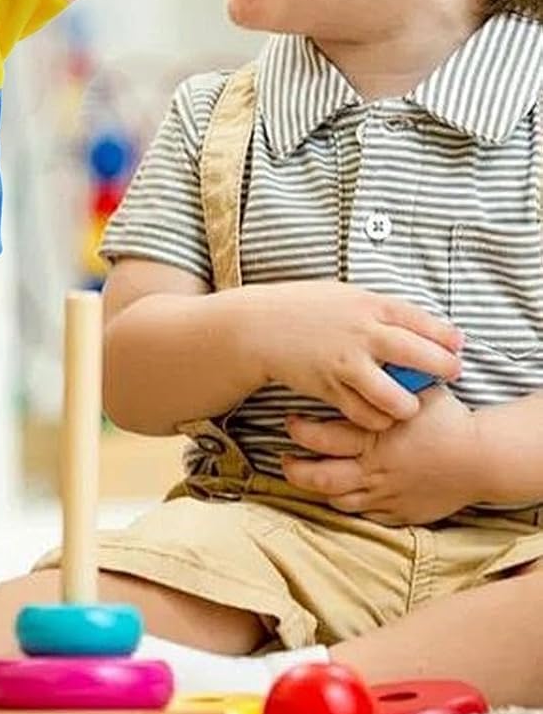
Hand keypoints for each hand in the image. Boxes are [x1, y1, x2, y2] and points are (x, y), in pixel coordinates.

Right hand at [246, 281, 462, 431]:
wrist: (255, 327)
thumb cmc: (299, 307)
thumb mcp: (342, 295)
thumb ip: (376, 310)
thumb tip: (413, 325)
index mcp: (368, 305)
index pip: (423, 322)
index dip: (447, 337)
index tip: (457, 346)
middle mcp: (363, 334)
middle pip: (422, 357)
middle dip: (444, 369)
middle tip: (449, 375)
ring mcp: (347, 364)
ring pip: (398, 398)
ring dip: (409, 404)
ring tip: (408, 403)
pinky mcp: (330, 388)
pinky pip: (366, 414)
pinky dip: (376, 418)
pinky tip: (376, 413)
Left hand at [281, 387, 481, 524]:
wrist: (484, 459)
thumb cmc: (449, 420)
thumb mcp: (416, 392)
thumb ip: (387, 380)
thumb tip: (366, 356)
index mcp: (373, 437)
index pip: (320, 437)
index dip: (299, 431)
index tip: (291, 422)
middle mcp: (374, 468)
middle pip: (319, 475)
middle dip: (294, 468)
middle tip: (285, 458)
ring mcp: (385, 494)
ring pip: (337, 499)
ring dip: (315, 489)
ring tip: (303, 477)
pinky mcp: (400, 513)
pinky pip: (363, 515)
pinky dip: (346, 506)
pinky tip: (339, 494)